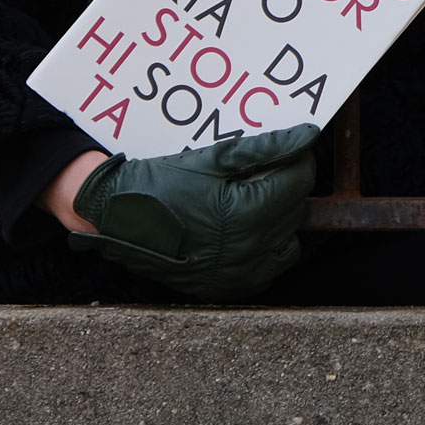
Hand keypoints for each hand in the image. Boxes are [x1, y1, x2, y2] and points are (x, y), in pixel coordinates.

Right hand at [66, 124, 322, 300]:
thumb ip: (264, 149)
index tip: (291, 147)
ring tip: (253, 200)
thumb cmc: (160, 185)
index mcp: (245, 214)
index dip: (298, 159)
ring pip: (287, 241)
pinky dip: (264, 248)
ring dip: (278, 218)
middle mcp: (246, 250)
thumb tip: (306, 137)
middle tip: (264, 171)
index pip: (298, 182)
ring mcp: (237, 274)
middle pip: (294, 210)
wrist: (118, 218)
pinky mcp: (227, 287)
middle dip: (286, 186)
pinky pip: (266, 268)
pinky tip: (244, 228)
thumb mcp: (212, 160)